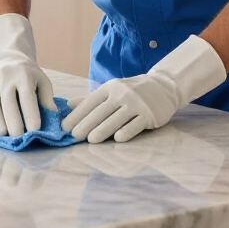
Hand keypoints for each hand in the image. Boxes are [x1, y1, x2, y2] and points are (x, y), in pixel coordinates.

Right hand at [0, 14, 55, 137]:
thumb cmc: (28, 76)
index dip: (31, 114)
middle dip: (14, 123)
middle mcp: (5, 78)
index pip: (27, 97)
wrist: (6, 60)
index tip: (35, 130)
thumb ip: (47, 99)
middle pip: (8, 104)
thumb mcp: (42, 81)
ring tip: (5, 135)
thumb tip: (53, 116)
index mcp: (23, 76)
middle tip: (19, 137)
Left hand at [62, 34, 226, 143]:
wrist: (163, 87)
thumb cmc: (132, 91)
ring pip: (116, 119)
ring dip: (102, 131)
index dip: (77, 115)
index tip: (65, 127)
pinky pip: (135, 125)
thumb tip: (68, 105)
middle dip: (86, 124)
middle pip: (101, 112)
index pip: (90, 102)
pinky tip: (117, 139)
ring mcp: (136, 104)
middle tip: (74, 136)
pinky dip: (126, 132)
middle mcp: (122, 94)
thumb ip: (90, 98)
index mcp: (110, 87)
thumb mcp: (111, 90)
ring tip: (91, 140)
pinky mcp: (149, 115)